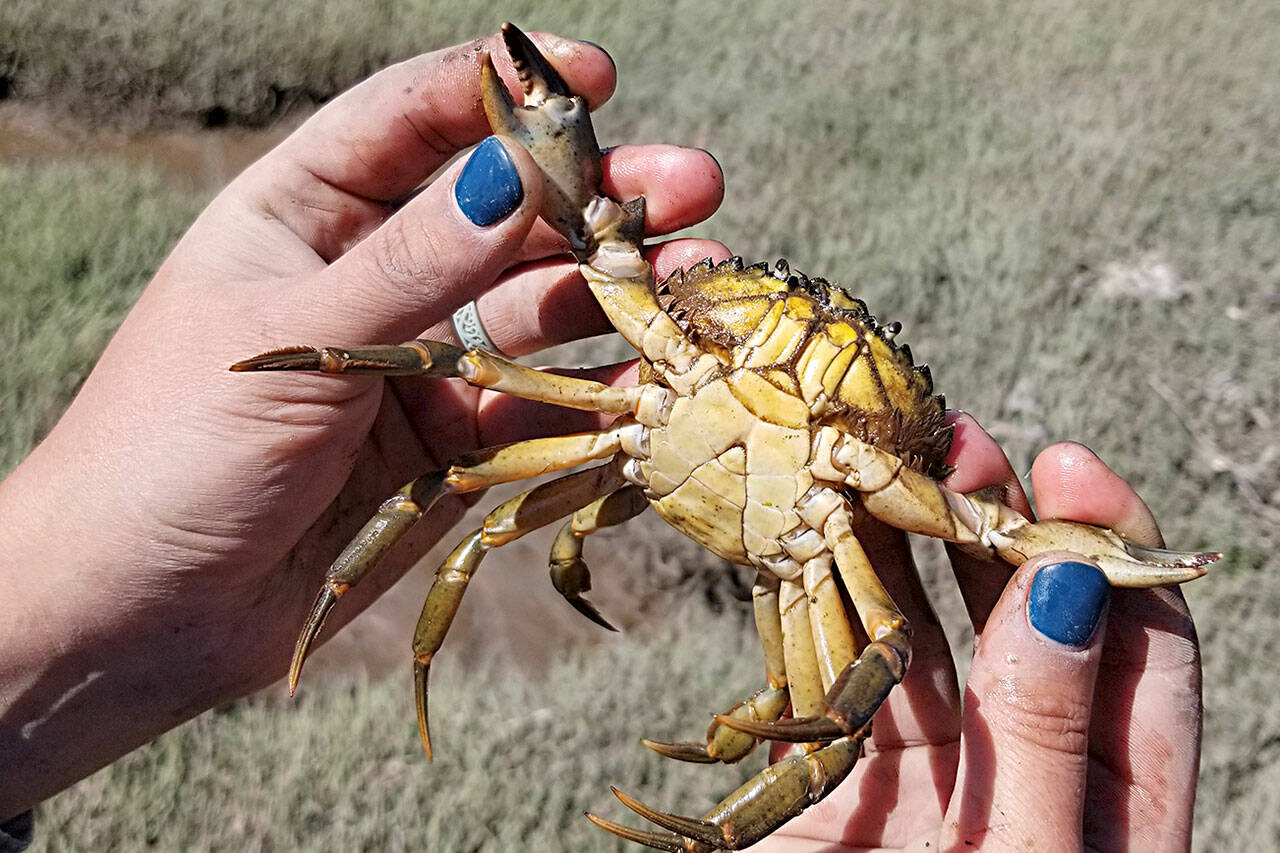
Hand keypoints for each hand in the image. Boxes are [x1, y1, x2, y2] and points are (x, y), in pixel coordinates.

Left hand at [0, 29, 724, 816]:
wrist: (133, 613)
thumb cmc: (171, 451)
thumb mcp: (294, 340)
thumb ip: (411, 264)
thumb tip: (517, 170)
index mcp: (300, 215)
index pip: (410, 121)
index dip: (504, 90)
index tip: (594, 77)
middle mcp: (368, 278)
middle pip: (501, 216)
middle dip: (596, 199)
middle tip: (693, 184)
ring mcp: (413, 363)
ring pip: (534, 311)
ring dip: (616, 296)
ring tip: (702, 280)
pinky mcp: (444, 449)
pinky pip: (535, 410)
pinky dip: (597, 398)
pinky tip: (658, 380)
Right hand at [767, 416, 1201, 850]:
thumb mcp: (1019, 852)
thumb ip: (1046, 730)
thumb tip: (1067, 584)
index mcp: (1108, 809)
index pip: (1143, 655)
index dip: (1114, 552)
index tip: (1070, 469)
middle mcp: (1026, 773)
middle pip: (1033, 624)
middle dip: (1004, 525)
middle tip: (964, 445)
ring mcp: (934, 773)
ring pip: (933, 634)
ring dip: (911, 549)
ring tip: (888, 465)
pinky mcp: (843, 777)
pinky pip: (845, 668)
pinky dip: (835, 598)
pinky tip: (826, 532)